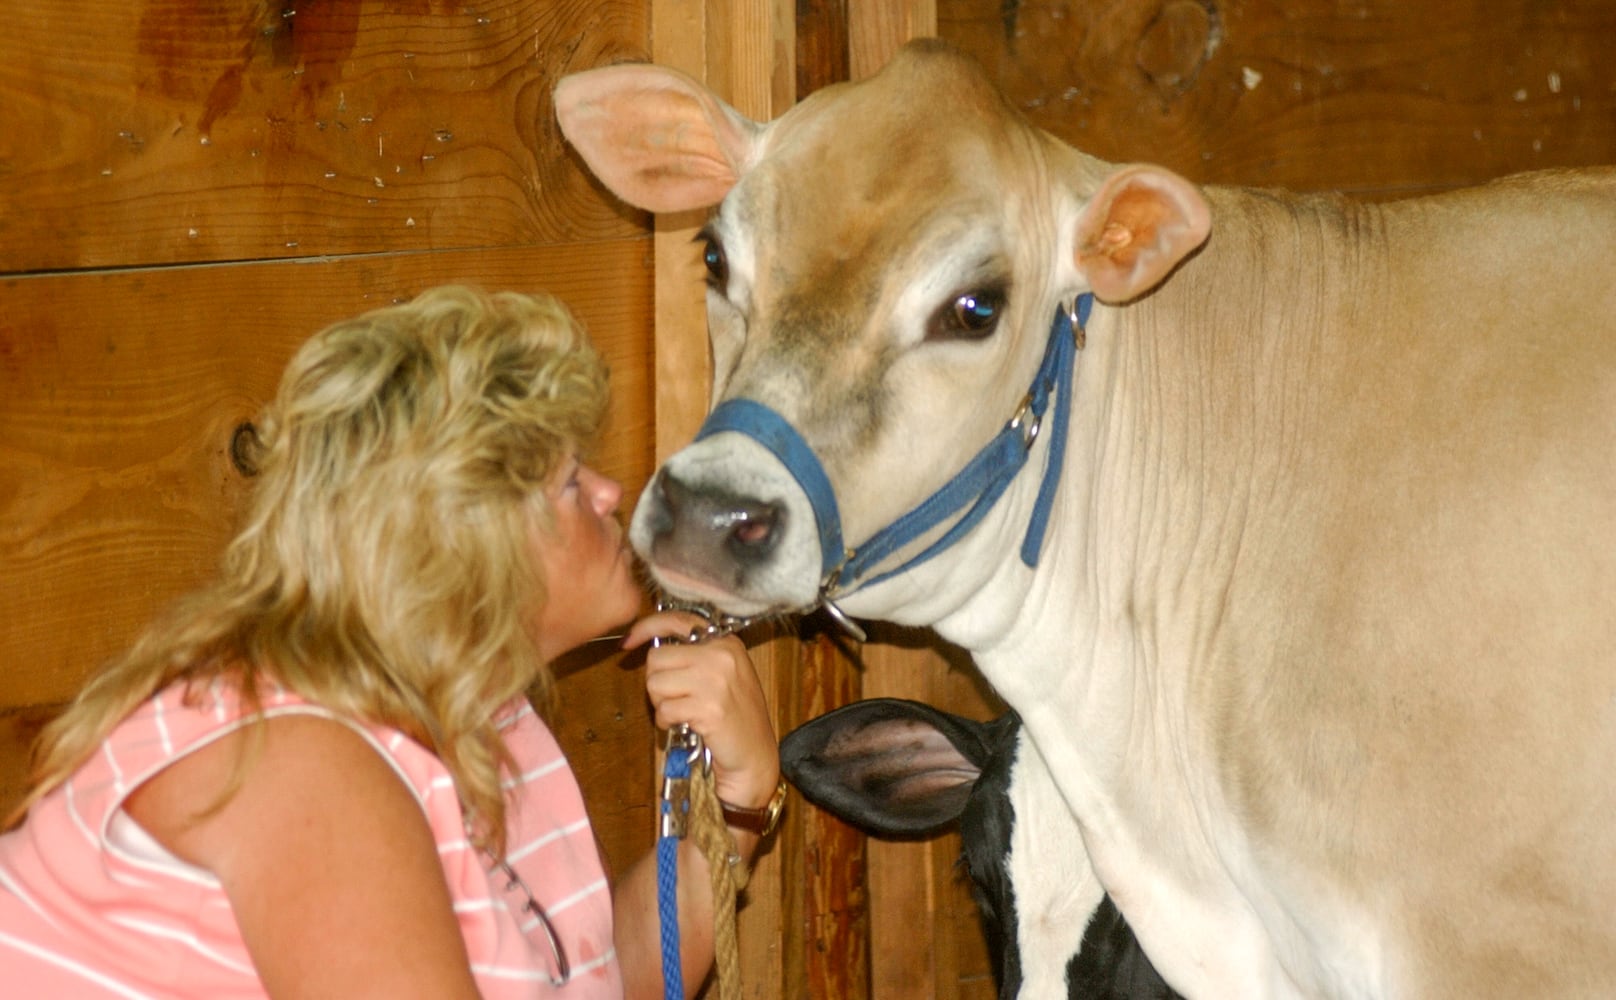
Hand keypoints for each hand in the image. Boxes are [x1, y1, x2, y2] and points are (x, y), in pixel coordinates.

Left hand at [621, 611, 778, 811]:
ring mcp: (715, 681)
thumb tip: (652, 645)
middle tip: (674, 697)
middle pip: (657, 657)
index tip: (629, 641)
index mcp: (725, 641)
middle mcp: (721, 655)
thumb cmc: (736, 717)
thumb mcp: (725, 673)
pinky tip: (684, 725)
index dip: (646, 627)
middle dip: (657, 681)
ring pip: (655, 683)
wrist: (756, 755)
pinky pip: (664, 710)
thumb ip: (695, 655)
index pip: (676, 620)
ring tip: (682, 712)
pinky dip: (666, 721)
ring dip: (660, 703)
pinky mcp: (707, 708)